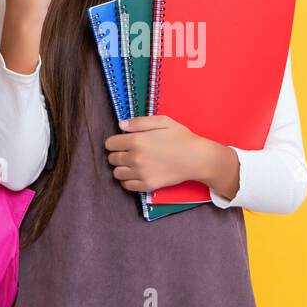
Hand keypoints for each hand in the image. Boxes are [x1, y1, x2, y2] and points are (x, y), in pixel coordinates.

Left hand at [103, 115, 237, 195]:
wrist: (197, 158)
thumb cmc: (181, 137)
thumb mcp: (163, 121)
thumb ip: (139, 122)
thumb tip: (121, 125)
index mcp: (137, 140)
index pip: (110, 144)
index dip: (115, 142)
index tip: (122, 142)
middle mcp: (135, 158)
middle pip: (112, 159)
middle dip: (118, 154)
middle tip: (129, 152)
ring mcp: (141, 173)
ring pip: (117, 173)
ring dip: (122, 168)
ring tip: (133, 164)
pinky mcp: (147, 185)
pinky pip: (126, 185)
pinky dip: (128, 180)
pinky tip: (137, 174)